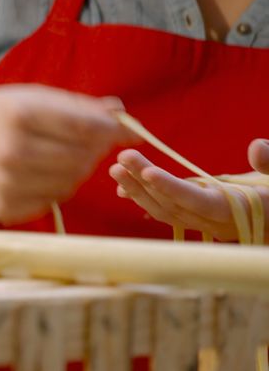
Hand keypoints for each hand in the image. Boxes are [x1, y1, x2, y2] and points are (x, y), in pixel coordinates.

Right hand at [0, 84, 137, 225]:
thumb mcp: (24, 98)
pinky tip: (34, 175)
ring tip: (54, 157)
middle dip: (92, 151)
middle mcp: (13, 151)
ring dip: (74, 170)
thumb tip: (122, 113)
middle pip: (84, 158)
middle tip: (84, 143)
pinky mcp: (6, 208)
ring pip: (72, 182)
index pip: (86, 126)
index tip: (127, 131)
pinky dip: (53, 188)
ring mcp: (8, 183)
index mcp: (19, 115)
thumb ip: (74, 105)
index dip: (113, 130)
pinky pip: (52, 200)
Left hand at [109, 139, 268, 240]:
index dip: (171, 188)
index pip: (197, 201)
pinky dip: (145, 199)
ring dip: (137, 191)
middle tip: (120, 160)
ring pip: (165, 210)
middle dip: (143, 182)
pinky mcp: (198, 219)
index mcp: (236, 211)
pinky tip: (124, 187)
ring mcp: (205, 224)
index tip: (147, 173)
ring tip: (116, 170)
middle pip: (173, 204)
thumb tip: (256, 147)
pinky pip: (167, 212)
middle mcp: (216, 222)